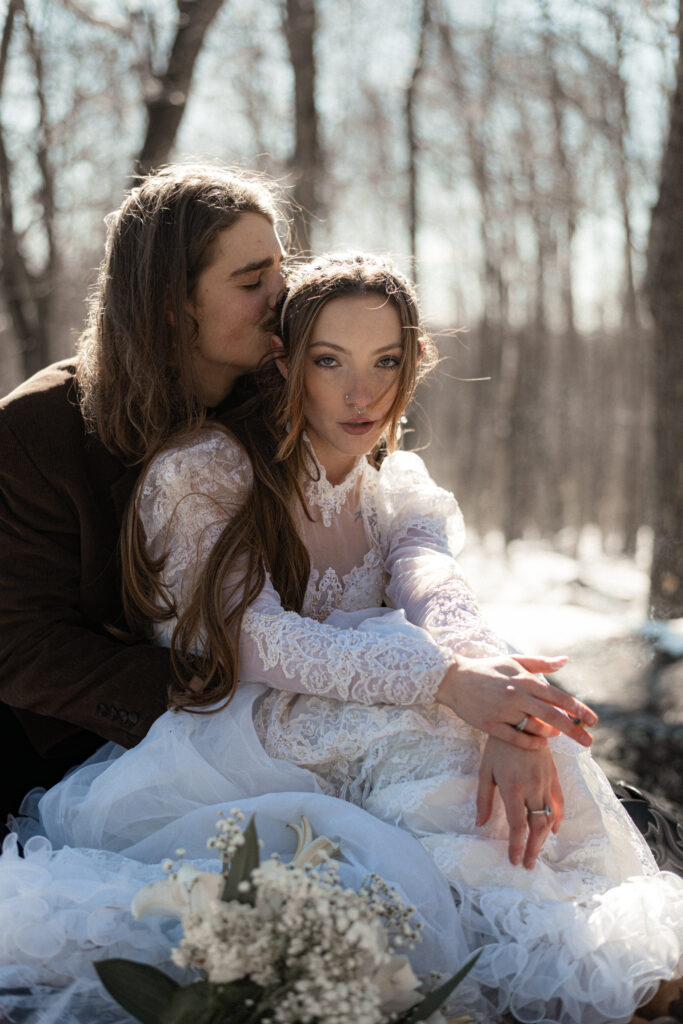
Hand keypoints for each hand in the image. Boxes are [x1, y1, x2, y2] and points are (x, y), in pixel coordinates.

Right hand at [436, 653, 596, 749]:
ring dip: (550, 735)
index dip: (578, 709)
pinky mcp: (490, 725)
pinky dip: (531, 743)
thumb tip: (565, 661)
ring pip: (535, 729)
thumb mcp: (514, 661)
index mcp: (524, 680)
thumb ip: (541, 663)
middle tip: (589, 741)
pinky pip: (516, 738)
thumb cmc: (487, 669)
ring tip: (557, 737)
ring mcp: (503, 711)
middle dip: (574, 730)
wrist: (453, 679)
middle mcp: (516, 695)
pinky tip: (540, 745)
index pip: (558, 697)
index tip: (594, 721)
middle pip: (552, 716)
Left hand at [476, 736, 563, 868]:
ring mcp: (545, 783)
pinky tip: (553, 830)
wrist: (522, 720)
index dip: (517, 846)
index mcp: (513, 788)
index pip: (517, 826)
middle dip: (533, 849)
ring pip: (549, 818)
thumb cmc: (498, 745)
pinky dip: (558, 818)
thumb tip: (480, 824)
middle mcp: (532, 788)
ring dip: (544, 839)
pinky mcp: (553, 776)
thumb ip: (483, 799)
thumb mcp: (485, 770)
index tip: (514, 861)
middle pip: (536, 827)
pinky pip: (559, 802)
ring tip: (537, 852)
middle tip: (527, 865)